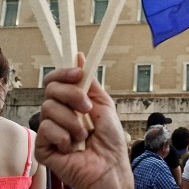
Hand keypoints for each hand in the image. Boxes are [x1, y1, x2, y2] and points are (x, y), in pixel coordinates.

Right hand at [35, 53, 132, 188]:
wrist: (110, 167)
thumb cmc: (110, 140)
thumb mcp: (104, 105)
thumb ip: (90, 83)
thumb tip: (81, 56)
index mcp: (71, 103)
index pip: (55, 81)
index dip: (63, 73)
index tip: (77, 73)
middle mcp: (58, 114)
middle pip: (50, 90)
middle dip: (71, 95)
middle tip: (86, 108)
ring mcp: (49, 130)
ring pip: (48, 109)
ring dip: (72, 121)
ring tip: (84, 135)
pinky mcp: (43, 147)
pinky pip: (45, 130)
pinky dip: (63, 137)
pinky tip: (71, 147)